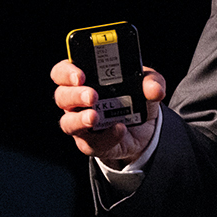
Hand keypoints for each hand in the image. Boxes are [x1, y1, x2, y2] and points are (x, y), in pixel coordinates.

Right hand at [51, 58, 165, 164]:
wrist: (146, 128)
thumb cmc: (137, 97)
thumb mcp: (149, 84)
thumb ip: (152, 82)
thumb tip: (155, 90)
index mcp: (86, 79)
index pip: (62, 72)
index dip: (66, 73)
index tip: (80, 75)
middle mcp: (77, 101)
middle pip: (62, 96)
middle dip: (75, 95)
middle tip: (92, 95)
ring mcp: (81, 123)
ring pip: (68, 122)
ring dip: (80, 119)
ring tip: (95, 117)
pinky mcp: (90, 143)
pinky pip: (92, 143)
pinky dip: (107, 136)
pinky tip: (120, 129)